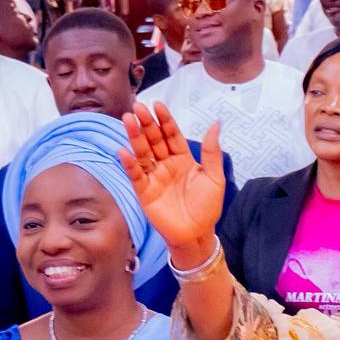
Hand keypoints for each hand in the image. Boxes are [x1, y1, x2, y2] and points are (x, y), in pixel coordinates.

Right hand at [119, 101, 223, 261]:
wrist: (197, 235)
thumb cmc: (207, 208)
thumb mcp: (215, 178)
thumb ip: (212, 152)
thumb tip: (216, 124)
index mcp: (183, 159)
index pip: (172, 135)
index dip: (165, 120)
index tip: (158, 105)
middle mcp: (166, 165)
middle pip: (154, 140)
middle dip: (147, 124)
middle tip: (138, 107)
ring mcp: (154, 177)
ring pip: (143, 153)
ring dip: (134, 137)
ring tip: (127, 120)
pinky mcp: (145, 192)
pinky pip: (136, 175)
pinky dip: (129, 164)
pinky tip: (124, 151)